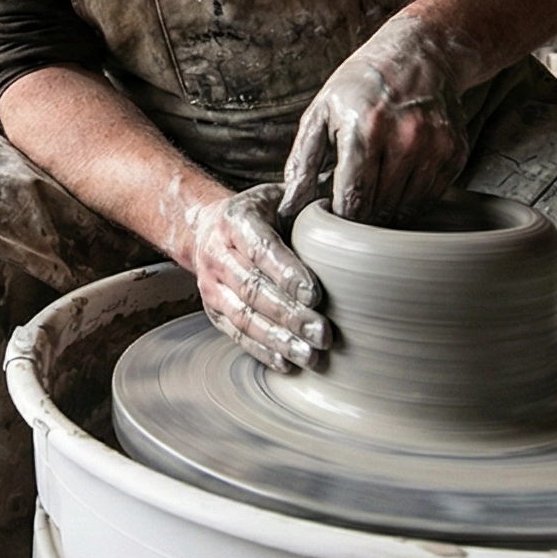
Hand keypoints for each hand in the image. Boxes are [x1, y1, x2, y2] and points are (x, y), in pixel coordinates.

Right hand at [186, 185, 326, 372]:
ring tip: (310, 357)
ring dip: (278, 340)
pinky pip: (236, 334)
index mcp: (234, 219)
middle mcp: (216, 252)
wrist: (207, 227)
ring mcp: (211, 284)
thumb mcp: (279, 194)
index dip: (287, 273)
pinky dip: (261, 351)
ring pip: (244, 316)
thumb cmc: (261, 212)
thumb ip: (306, 201)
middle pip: (253, 289)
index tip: (316, 294)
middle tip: (324, 334)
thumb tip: (349, 207)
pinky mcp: (212, 310)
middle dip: (290, 315)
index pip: (261, 249)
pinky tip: (286, 363)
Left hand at [280, 14, 471, 223]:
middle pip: (379, 209)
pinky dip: (411, 197)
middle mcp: (405, 138)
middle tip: (353, 196)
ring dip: (387, 208)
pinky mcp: (455, 153)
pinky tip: (400, 173)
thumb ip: (302, 163)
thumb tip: (288, 209)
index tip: (333, 214)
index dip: (341, 217)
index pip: (354, 200)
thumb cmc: (361, 86)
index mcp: (365, 128)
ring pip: (405, 210)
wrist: (420, 54)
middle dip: (361, 214)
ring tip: (376, 183)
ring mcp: (435, 147)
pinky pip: (429, 197)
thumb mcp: (321, 113)